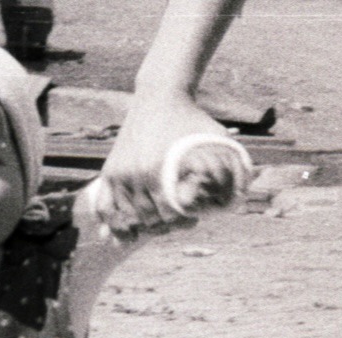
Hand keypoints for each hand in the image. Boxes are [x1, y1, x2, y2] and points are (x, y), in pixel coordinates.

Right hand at [92, 95, 248, 239]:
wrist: (159, 97)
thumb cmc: (191, 120)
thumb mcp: (215, 139)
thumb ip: (227, 168)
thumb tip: (237, 198)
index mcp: (156, 171)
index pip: (169, 216)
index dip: (183, 223)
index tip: (193, 220)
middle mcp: (134, 174)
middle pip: (149, 220)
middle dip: (166, 226)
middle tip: (180, 222)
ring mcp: (119, 173)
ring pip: (127, 219)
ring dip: (144, 228)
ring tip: (159, 225)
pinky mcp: (109, 171)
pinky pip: (104, 208)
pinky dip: (112, 224)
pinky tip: (125, 237)